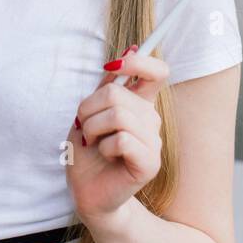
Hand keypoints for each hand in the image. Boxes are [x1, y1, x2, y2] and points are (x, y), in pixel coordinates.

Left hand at [66, 46, 169, 225]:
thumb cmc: (87, 153)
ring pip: (118, 116)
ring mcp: (154, 141)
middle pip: (118, 93)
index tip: (113, 67)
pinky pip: (122, 140)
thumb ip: (108, 84)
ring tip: (93, 143)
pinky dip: (104, 147)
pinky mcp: (150, 163)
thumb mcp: (90, 112)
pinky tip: (106, 157)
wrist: (87, 193)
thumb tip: (130, 50)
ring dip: (93, 129)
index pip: (157, 72)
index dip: (139, 62)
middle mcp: (151, 120)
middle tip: (85, 128)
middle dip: (88, 109)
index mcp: (140, 104)